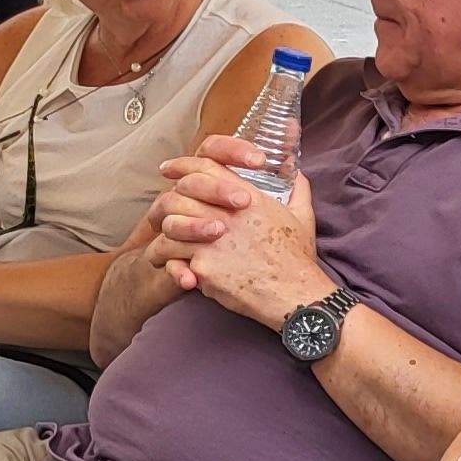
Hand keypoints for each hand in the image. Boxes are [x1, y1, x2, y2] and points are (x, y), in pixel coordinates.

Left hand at [144, 136, 333, 326]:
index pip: (204, 167)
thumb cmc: (297, 258)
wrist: (294, 294)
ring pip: (170, 228)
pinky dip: (170, 265)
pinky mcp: (203, 266)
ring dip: (164, 237)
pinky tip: (173, 270)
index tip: (168, 170)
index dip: (181, 166)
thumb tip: (298, 175)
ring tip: (163, 248)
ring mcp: (211, 240)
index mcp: (247, 197)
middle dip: (165, 205)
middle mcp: (226, 214)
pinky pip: (173, 260)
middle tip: (158, 216)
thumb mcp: (303, 217)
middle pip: (178, 196)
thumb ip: (298, 191)